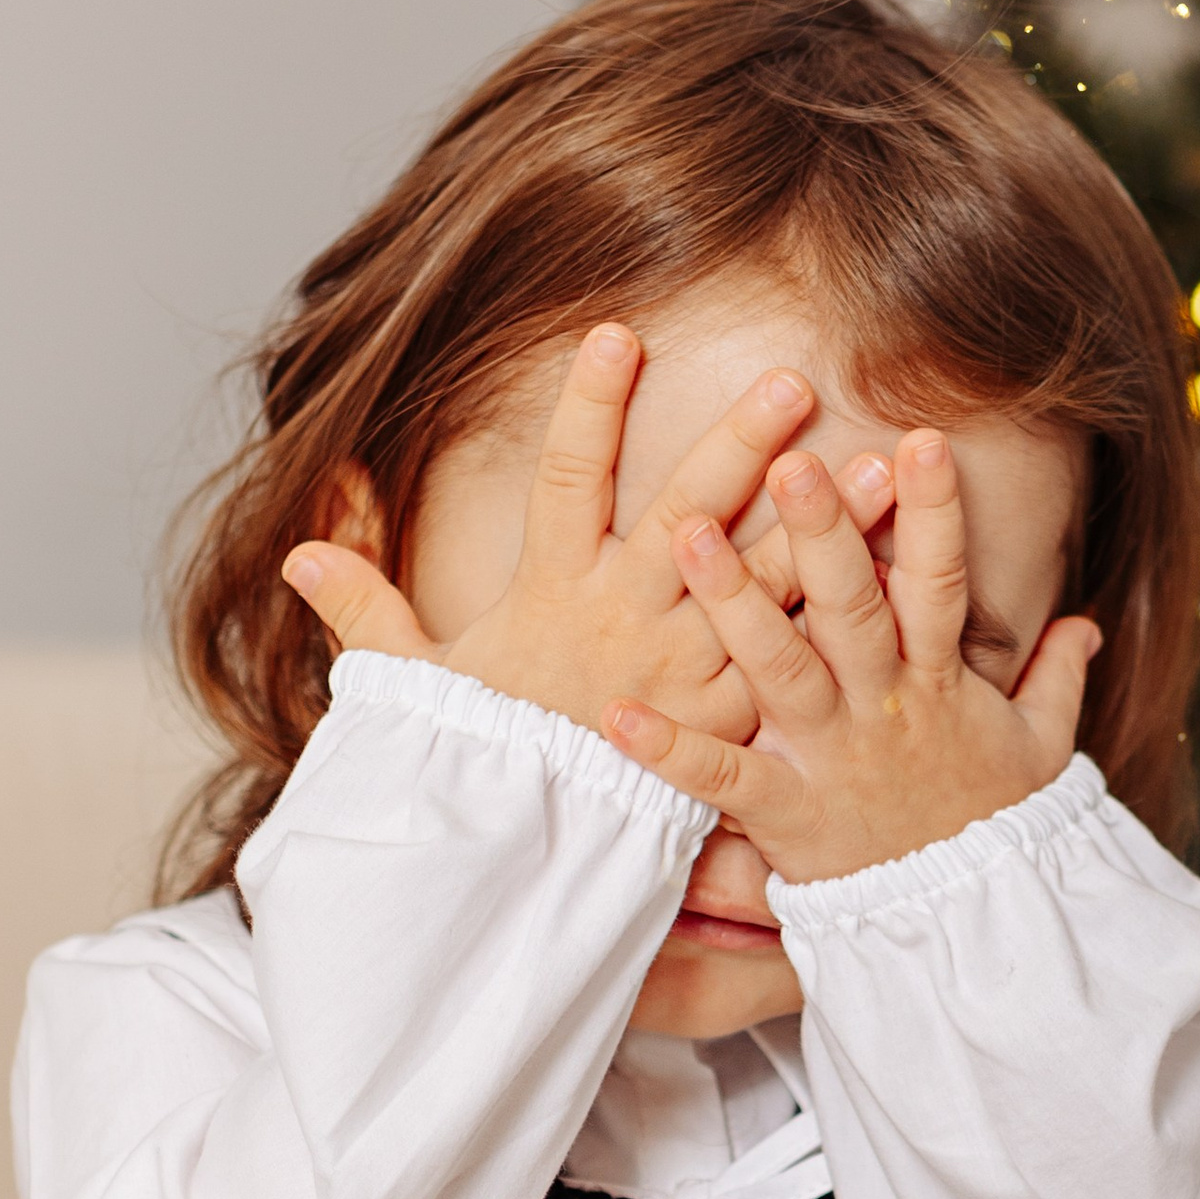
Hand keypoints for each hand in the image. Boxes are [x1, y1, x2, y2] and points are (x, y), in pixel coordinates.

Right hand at [282, 328, 865, 746]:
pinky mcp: (727, 722)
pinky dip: (844, 617)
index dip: (590, 404)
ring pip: (765, 582)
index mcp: (552, 593)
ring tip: (885, 464)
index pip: (569, 478)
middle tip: (794, 381)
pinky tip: (899, 575)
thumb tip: (300, 551)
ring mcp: (684, 670)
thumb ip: (367, 611)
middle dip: (740, 443)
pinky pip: (792, 659)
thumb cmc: (474, 771)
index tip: (620, 331)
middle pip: (689, 513)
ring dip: (827, 522)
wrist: (521, 868)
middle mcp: (626, 620)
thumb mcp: (412, 689)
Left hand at [603, 432, 1099, 886]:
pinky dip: (670, 750)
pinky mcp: (784, 812)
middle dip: (823, 533)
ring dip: (733, 602)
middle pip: (851, 609)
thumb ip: (1054, 680)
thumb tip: (1083, 623)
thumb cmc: (994, 831)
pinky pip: (720, 776)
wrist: (968, 932)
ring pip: (779, 668)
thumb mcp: (1041, 753)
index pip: (939, 584)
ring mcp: (829, 758)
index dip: (932, 515)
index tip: (919, 442)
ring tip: (686, 534)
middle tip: (790, 459)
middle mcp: (880, 708)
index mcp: (937, 683)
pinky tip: (618, 715)